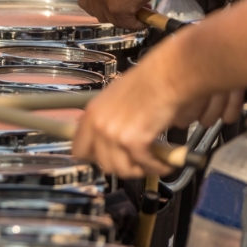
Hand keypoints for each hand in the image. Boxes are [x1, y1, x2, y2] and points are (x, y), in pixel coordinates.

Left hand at [71, 50, 243, 177]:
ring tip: (150, 164)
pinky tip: (164, 163)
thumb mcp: (117, 98)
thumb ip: (110, 118)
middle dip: (121, 166)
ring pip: (121, 169)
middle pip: (102, 163)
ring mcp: (114, 134)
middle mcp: (99, 125)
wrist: (167, 76)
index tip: (106, 159)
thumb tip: (112, 137)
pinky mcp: (133, 141)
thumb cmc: (149, 81)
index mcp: (92, 113)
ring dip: (139, 170)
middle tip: (134, 163)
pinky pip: (144, 165)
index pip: (79, 149)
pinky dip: (157, 167)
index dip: (95, 158)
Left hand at [77, 0, 166, 29]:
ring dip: (129, 19)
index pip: (84, 1)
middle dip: (114, 15)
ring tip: (144, 9)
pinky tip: (148, 17)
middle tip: (131, 9)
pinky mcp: (118, 9)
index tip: (110, 9)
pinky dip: (139, 24)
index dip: (98, 8)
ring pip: (114, 21)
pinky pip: (129, 24)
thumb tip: (118, 0)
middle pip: (98, 14)